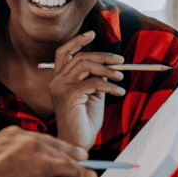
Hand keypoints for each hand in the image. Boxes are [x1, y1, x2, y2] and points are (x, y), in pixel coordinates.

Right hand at [0, 126, 97, 176]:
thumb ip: (9, 154)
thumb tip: (22, 169)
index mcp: (17, 135)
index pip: (51, 141)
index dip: (68, 151)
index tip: (78, 158)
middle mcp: (34, 146)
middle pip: (68, 156)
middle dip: (81, 169)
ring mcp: (43, 166)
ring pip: (76, 174)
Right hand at [48, 31, 125, 148]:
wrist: (78, 142)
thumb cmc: (85, 121)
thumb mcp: (93, 95)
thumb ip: (97, 79)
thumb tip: (110, 66)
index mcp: (60, 79)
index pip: (64, 53)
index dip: (77, 41)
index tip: (92, 33)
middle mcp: (56, 81)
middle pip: (79, 56)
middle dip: (103, 56)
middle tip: (121, 61)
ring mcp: (60, 87)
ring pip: (85, 65)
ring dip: (107, 69)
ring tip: (121, 78)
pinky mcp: (68, 95)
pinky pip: (92, 82)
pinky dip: (109, 86)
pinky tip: (119, 93)